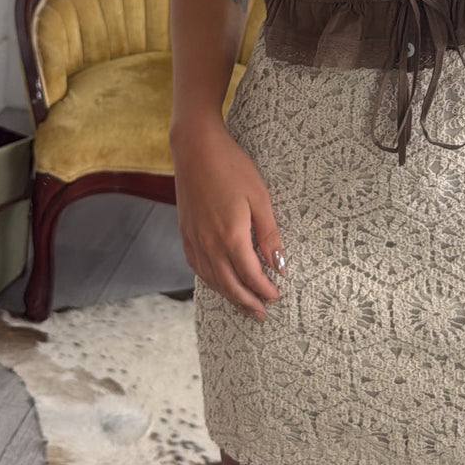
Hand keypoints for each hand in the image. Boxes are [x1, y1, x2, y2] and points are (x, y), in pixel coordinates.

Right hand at [170, 116, 284, 320]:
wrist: (196, 148)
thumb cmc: (231, 167)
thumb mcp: (259, 197)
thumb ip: (269, 234)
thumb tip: (279, 265)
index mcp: (231, 236)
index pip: (250, 275)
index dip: (263, 289)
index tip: (276, 297)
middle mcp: (209, 244)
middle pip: (229, 284)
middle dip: (246, 302)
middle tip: (260, 315)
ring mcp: (194, 239)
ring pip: (212, 279)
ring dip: (228, 296)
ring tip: (243, 306)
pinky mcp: (185, 233)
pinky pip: (197, 267)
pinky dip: (210, 281)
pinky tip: (218, 282)